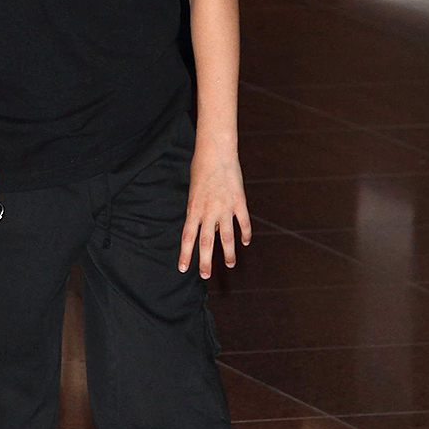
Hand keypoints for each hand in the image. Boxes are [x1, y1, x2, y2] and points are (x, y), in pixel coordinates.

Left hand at [178, 141, 251, 278]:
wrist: (216, 152)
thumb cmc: (200, 169)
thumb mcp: (193, 191)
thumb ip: (198, 210)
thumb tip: (209, 227)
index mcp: (193, 209)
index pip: (187, 237)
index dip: (185, 254)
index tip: (183, 268)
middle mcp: (209, 212)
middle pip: (206, 242)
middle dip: (205, 261)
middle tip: (204, 276)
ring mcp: (225, 208)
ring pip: (227, 237)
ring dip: (229, 253)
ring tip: (230, 264)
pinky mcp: (239, 201)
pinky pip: (243, 222)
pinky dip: (245, 233)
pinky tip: (245, 242)